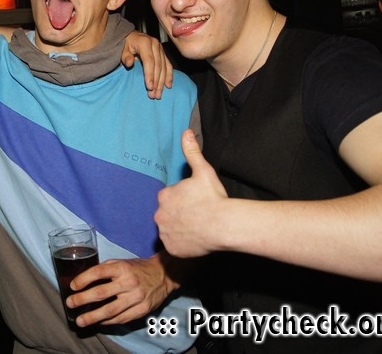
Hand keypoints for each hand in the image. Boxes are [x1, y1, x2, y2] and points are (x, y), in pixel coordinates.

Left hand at [66, 254, 174, 326]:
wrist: (163, 275)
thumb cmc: (138, 268)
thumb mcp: (122, 262)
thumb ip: (106, 269)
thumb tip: (85, 279)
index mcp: (122, 268)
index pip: (98, 272)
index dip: (83, 279)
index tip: (73, 286)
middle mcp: (129, 282)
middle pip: (101, 293)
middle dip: (82, 299)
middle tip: (70, 303)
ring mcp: (136, 298)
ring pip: (110, 310)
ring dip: (93, 317)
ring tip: (80, 321)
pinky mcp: (142, 310)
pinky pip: (121, 318)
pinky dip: (108, 322)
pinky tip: (98, 322)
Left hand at [121, 31, 172, 99]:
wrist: (132, 36)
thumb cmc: (126, 44)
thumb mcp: (123, 48)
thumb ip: (125, 56)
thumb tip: (129, 63)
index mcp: (145, 42)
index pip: (149, 61)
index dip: (150, 75)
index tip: (149, 87)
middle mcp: (155, 45)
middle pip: (158, 66)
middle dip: (156, 82)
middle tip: (153, 95)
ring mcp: (160, 49)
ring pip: (164, 67)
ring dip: (162, 82)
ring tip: (158, 94)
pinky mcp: (163, 53)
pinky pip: (168, 65)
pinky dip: (169, 76)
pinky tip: (168, 86)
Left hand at [154, 129, 227, 257]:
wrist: (223, 225)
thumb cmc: (213, 197)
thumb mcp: (203, 170)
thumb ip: (192, 151)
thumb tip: (186, 132)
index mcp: (164, 196)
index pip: (171, 198)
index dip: (185, 200)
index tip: (197, 202)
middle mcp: (159, 215)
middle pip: (169, 214)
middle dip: (181, 214)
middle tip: (199, 215)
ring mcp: (165, 233)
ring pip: (171, 229)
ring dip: (181, 229)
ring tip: (199, 227)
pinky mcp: (172, 249)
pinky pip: (175, 246)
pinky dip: (183, 244)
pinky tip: (196, 239)